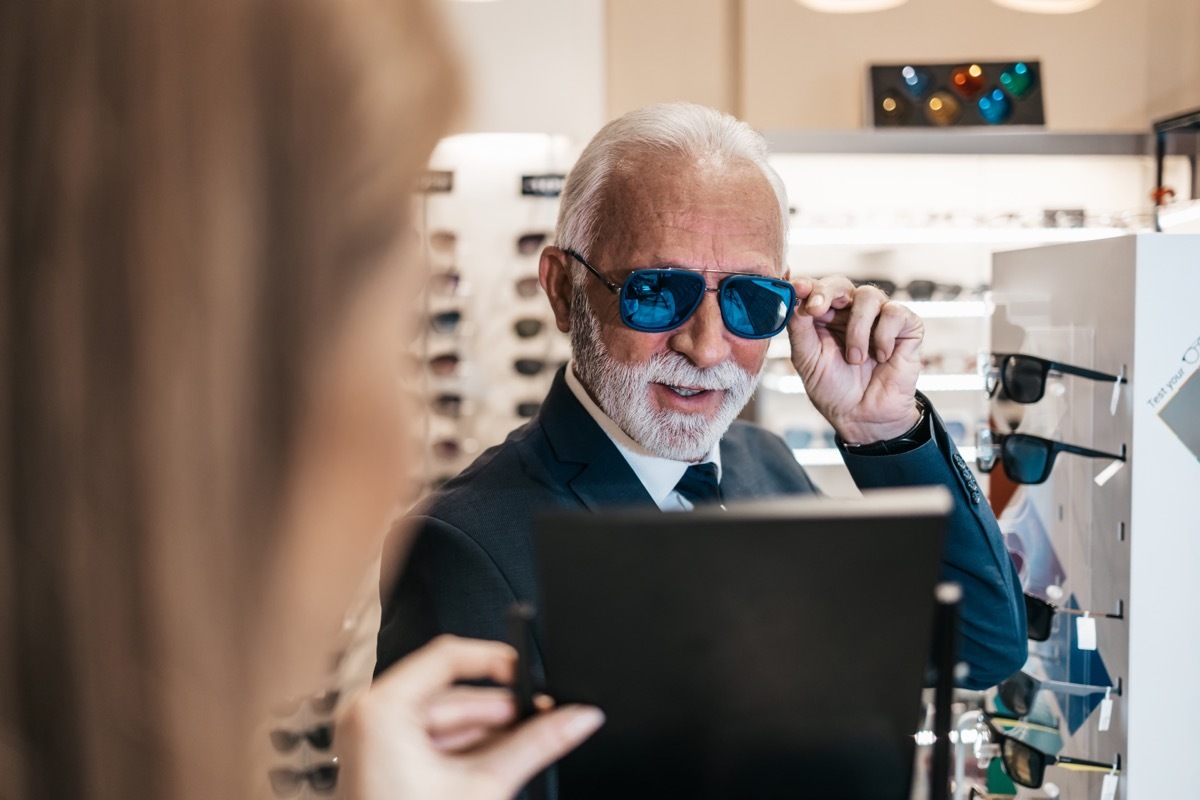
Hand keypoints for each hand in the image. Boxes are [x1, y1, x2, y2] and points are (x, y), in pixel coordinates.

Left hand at [338, 635, 604, 799]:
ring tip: (529, 743)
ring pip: (447, 718)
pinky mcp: (382, 761)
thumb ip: (537, 744)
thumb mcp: (484, 786)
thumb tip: (578, 717)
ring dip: (490, 731)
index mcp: (381, 710)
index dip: (498, 661)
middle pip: (452, 693)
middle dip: (503, 709)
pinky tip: (499, 761)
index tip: (533, 675)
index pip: (449, 656)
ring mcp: (373, 740)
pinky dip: (467, 748)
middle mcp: (369, 717)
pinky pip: (432, 739)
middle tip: (547, 715)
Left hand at [785, 275, 923, 443]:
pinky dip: (883, 336)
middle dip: (826, 293)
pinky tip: (881, 357)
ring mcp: (879, 317)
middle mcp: (851, 312)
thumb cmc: (834, 389)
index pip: (815, 289)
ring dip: (857, 329)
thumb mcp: (807, 359)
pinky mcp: (906, 327)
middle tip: (816, 310)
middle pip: (840, 283)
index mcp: (825, 317)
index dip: (807, 285)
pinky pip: (895, 313)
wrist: (862, 417)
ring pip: (868, 295)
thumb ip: (798, 327)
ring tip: (855, 359)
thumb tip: (793, 297)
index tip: (798, 288)